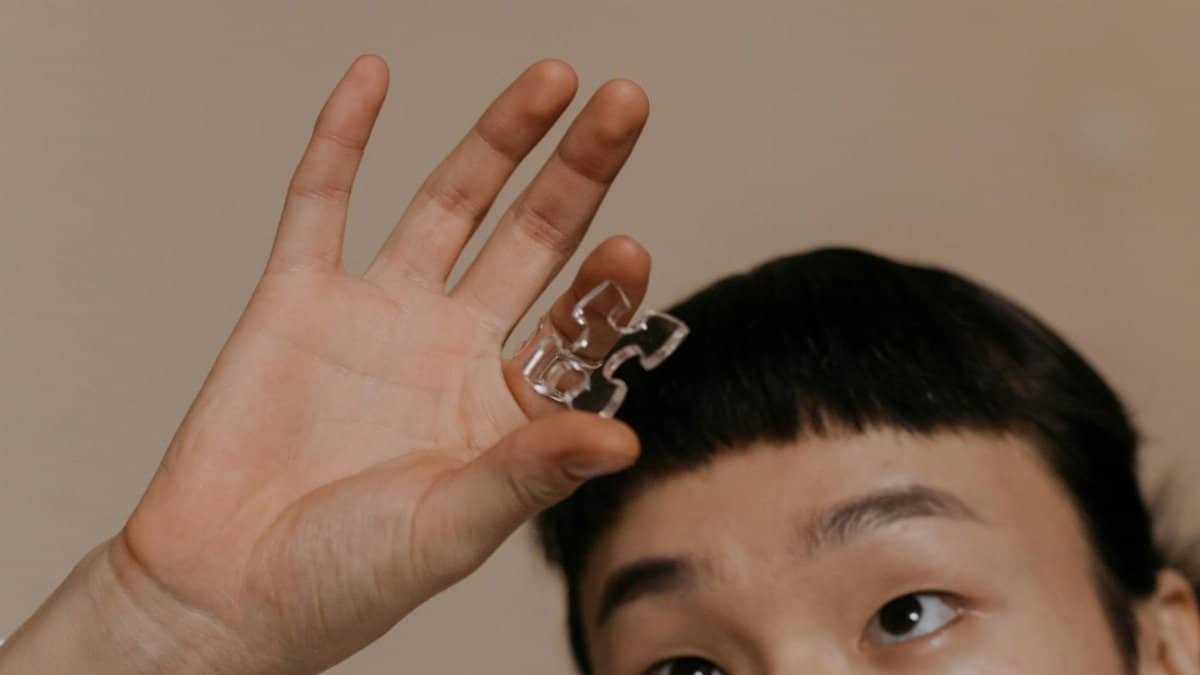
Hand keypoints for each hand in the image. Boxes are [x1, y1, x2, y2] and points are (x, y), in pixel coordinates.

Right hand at [3, 55, 651, 674]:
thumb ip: (531, 471)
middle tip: (624, 104)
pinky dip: (343, 138)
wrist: (223, 589)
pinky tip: (375, 77)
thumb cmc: (345, 577)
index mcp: (502, 403)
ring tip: (550, 81)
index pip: (575, 324)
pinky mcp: (299, 296)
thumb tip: (623, 438)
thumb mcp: (452, 528)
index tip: (629, 248)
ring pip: (450, 203)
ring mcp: (380, 312)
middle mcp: (452, 344)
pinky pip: (322, 200)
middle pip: (532, 237)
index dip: (604, 285)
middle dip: (578, 171)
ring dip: (497, 139)